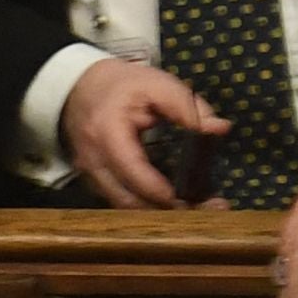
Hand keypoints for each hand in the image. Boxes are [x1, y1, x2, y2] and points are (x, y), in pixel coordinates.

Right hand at [61, 57, 225, 212]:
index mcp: (106, 134)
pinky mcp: (93, 183)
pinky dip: (146, 206)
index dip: (158, 189)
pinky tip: (172, 204)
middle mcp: (92, 162)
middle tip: (203, 210)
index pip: (131, 170)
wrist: (78, 89)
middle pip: (126, 200)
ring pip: (122, 207)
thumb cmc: (121, 86)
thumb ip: (188, 107)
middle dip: (165, 210)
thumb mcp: (157, 85)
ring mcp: (89, 176)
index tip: (191, 199)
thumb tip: (219, 129)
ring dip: (157, 213)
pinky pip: (119, 201)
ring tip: (194, 209)